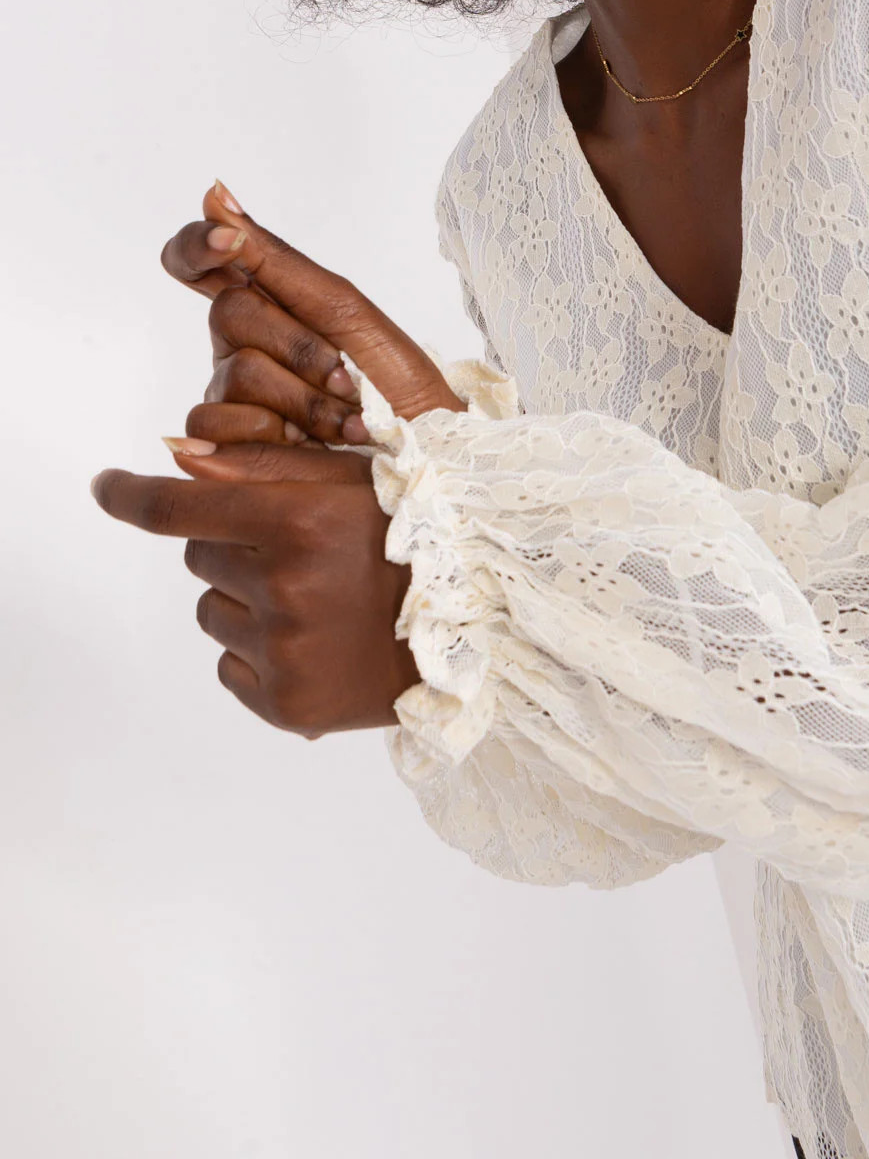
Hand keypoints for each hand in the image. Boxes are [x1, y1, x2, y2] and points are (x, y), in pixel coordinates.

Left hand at [91, 443, 419, 735]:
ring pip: (213, 611)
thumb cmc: (414, 539)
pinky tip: (313, 639)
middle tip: (297, 550)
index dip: (126, 494)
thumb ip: (265, 466)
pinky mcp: (284, 702)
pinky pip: (229, 666)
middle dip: (231, 545)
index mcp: (299, 521)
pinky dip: (258, 653)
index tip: (104, 484)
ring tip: (314, 598)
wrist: (475, 628)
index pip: (174, 508)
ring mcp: (282, 651)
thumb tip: (178, 455)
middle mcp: (284, 587)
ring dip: (245, 600)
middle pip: (198, 555)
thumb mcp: (354, 482)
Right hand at [159, 181, 464, 443]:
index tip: (231, 242)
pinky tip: (308, 445)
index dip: (198, 244)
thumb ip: (276, 258)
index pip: (196, 259)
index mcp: (264, 301)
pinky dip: (277, 434)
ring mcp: (227, 393)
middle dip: (300, 347)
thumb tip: (214, 191)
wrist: (421, 450)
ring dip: (304, 401)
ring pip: (235, 374)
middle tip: (347, 378)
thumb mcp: (344, 309)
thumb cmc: (392, 380)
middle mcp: (237, 343)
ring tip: (344, 418)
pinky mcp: (220, 446)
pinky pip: (217, 424)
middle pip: (229, 313)